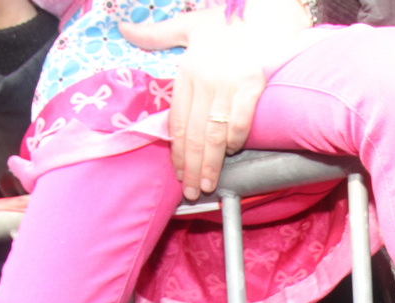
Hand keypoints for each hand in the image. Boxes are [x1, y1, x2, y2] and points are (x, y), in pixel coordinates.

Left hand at [120, 0, 312, 200]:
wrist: (269, 6)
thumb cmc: (231, 17)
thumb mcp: (190, 23)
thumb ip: (157, 33)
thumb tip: (124, 30)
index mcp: (187, 70)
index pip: (176, 121)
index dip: (175, 151)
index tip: (177, 172)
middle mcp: (203, 80)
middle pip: (192, 134)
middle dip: (190, 167)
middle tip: (190, 192)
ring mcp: (227, 84)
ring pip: (212, 134)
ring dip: (209, 164)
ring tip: (207, 184)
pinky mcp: (252, 85)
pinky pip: (239, 121)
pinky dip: (235, 140)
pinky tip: (233, 154)